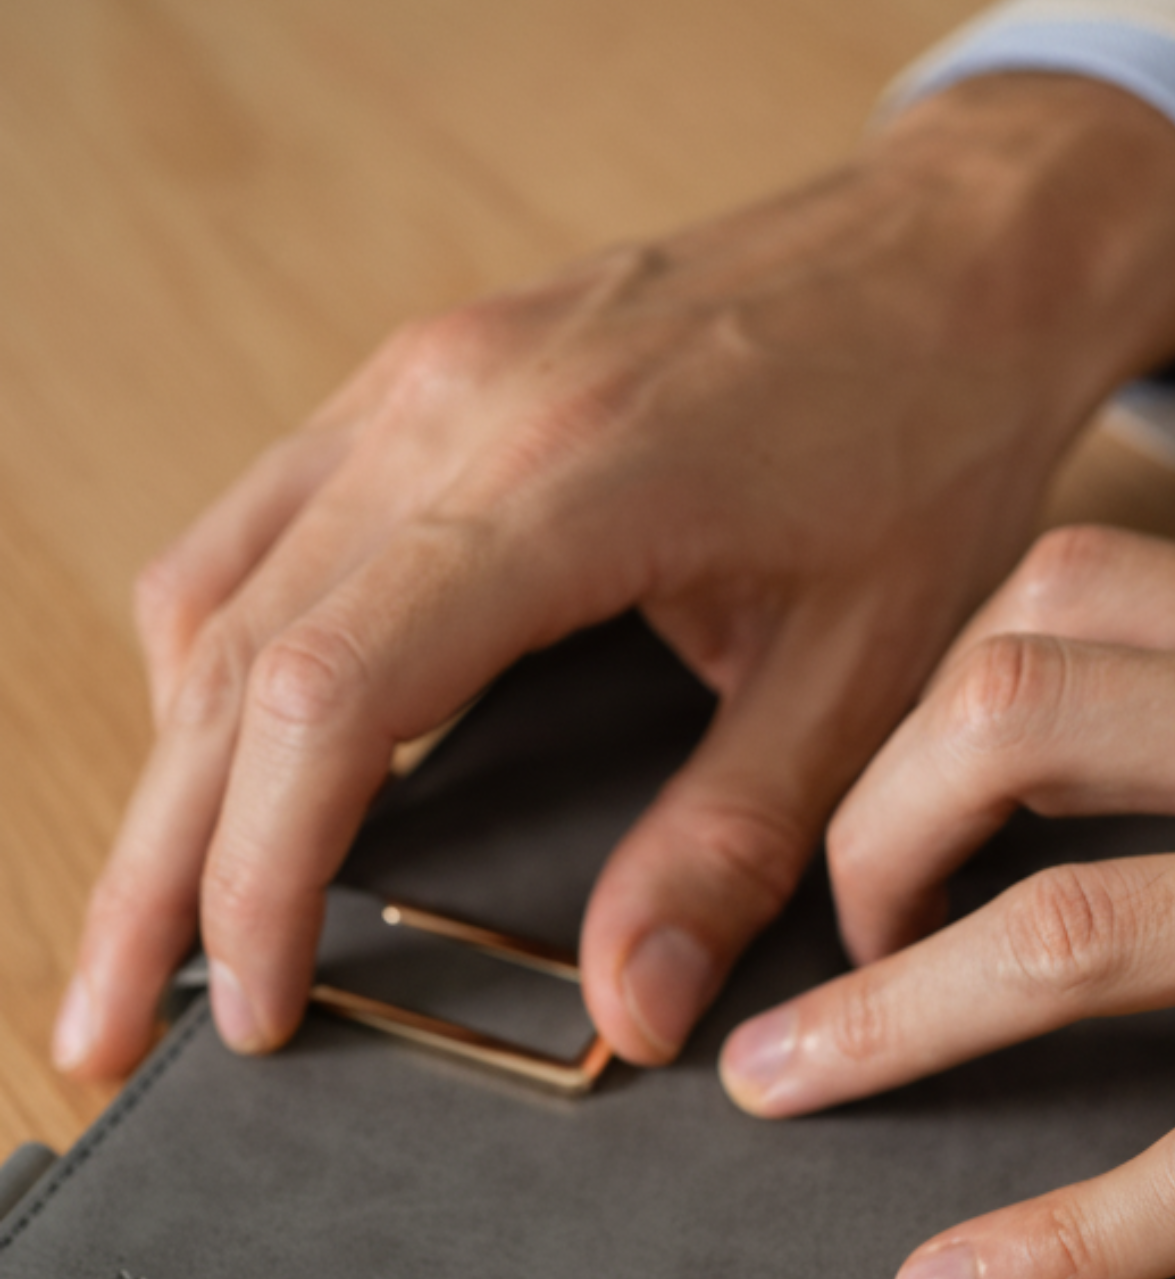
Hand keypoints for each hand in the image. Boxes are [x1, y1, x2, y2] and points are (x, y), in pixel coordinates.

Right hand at [54, 77, 1174, 1079]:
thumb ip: (736, 841)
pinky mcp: (434, 372)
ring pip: (220, 586)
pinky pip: (269, 521)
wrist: (961, 259)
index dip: (261, 875)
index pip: (331, 700)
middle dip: (158, 861)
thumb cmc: (937, 441)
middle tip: (108, 1018)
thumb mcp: (868, 666)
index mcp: (564, 477)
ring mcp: (424, 374)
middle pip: (228, 657)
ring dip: (172, 762)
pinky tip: (245, 744)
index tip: (256, 1008)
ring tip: (157, 911)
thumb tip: (627, 1009)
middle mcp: (451, 404)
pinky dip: (229, 654)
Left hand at [720, 528, 1174, 1278]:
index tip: (899, 794)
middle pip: (1018, 723)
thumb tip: (1166, 710)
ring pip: (1078, 937)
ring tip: (784, 1087)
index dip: (935, 693)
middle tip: (830, 939)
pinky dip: (1065, 1236)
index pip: (1072, 595)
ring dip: (896, 1019)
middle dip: (873, 833)